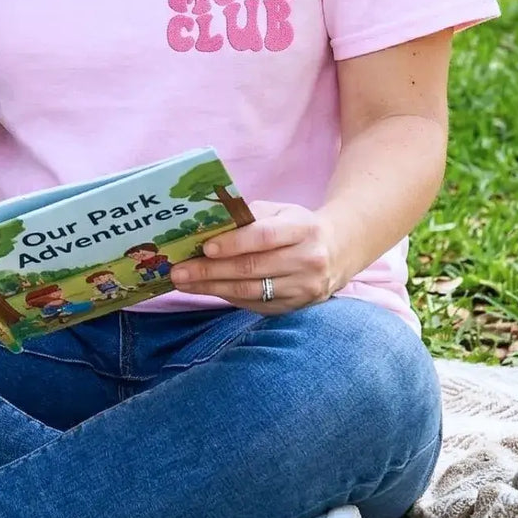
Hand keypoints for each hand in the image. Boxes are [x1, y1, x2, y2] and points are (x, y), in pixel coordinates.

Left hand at [169, 202, 345, 313]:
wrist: (337, 251)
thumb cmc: (297, 226)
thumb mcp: (280, 211)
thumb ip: (249, 216)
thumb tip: (207, 223)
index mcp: (303, 229)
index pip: (264, 237)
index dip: (233, 243)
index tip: (205, 247)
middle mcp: (308, 261)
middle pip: (253, 268)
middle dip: (210, 270)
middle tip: (179, 271)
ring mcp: (304, 288)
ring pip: (251, 291)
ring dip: (212, 288)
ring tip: (184, 283)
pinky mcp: (297, 306)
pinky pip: (256, 304)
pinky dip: (228, 297)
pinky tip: (207, 290)